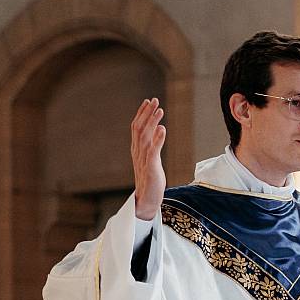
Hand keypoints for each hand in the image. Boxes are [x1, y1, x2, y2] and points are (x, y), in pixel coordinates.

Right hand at [131, 98, 166, 220]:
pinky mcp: (151, 168)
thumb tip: (159, 128)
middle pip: (139, 128)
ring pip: (145, 137)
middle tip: (154, 100)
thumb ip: (153, 144)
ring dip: (152, 122)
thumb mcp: (152, 158)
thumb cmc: (150, 179)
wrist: (146, 200)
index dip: (142, 113)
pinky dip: (158, 139)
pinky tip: (162, 129)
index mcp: (137, 149)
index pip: (137, 127)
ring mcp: (143, 160)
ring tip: (160, 110)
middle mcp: (138, 152)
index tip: (149, 101)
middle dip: (147, 113)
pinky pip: (153, 151)